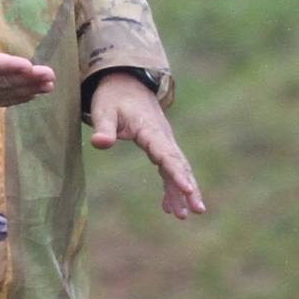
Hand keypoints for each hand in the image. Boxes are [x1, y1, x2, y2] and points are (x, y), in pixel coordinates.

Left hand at [88, 71, 207, 218]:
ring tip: (184, 216)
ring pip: (178, 168)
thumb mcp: (104, 109)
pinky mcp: (160, 147)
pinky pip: (169, 169)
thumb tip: (100, 144)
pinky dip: (171, 187)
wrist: (125, 83)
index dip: (177, 173)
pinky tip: (169, 207)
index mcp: (150, 130)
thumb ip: (103, 127)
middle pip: (180, 164)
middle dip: (189, 188)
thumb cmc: (113, 97)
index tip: (187, 189)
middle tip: (198, 210)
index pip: (166, 154)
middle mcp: (162, 137)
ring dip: (183, 191)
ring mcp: (163, 142)